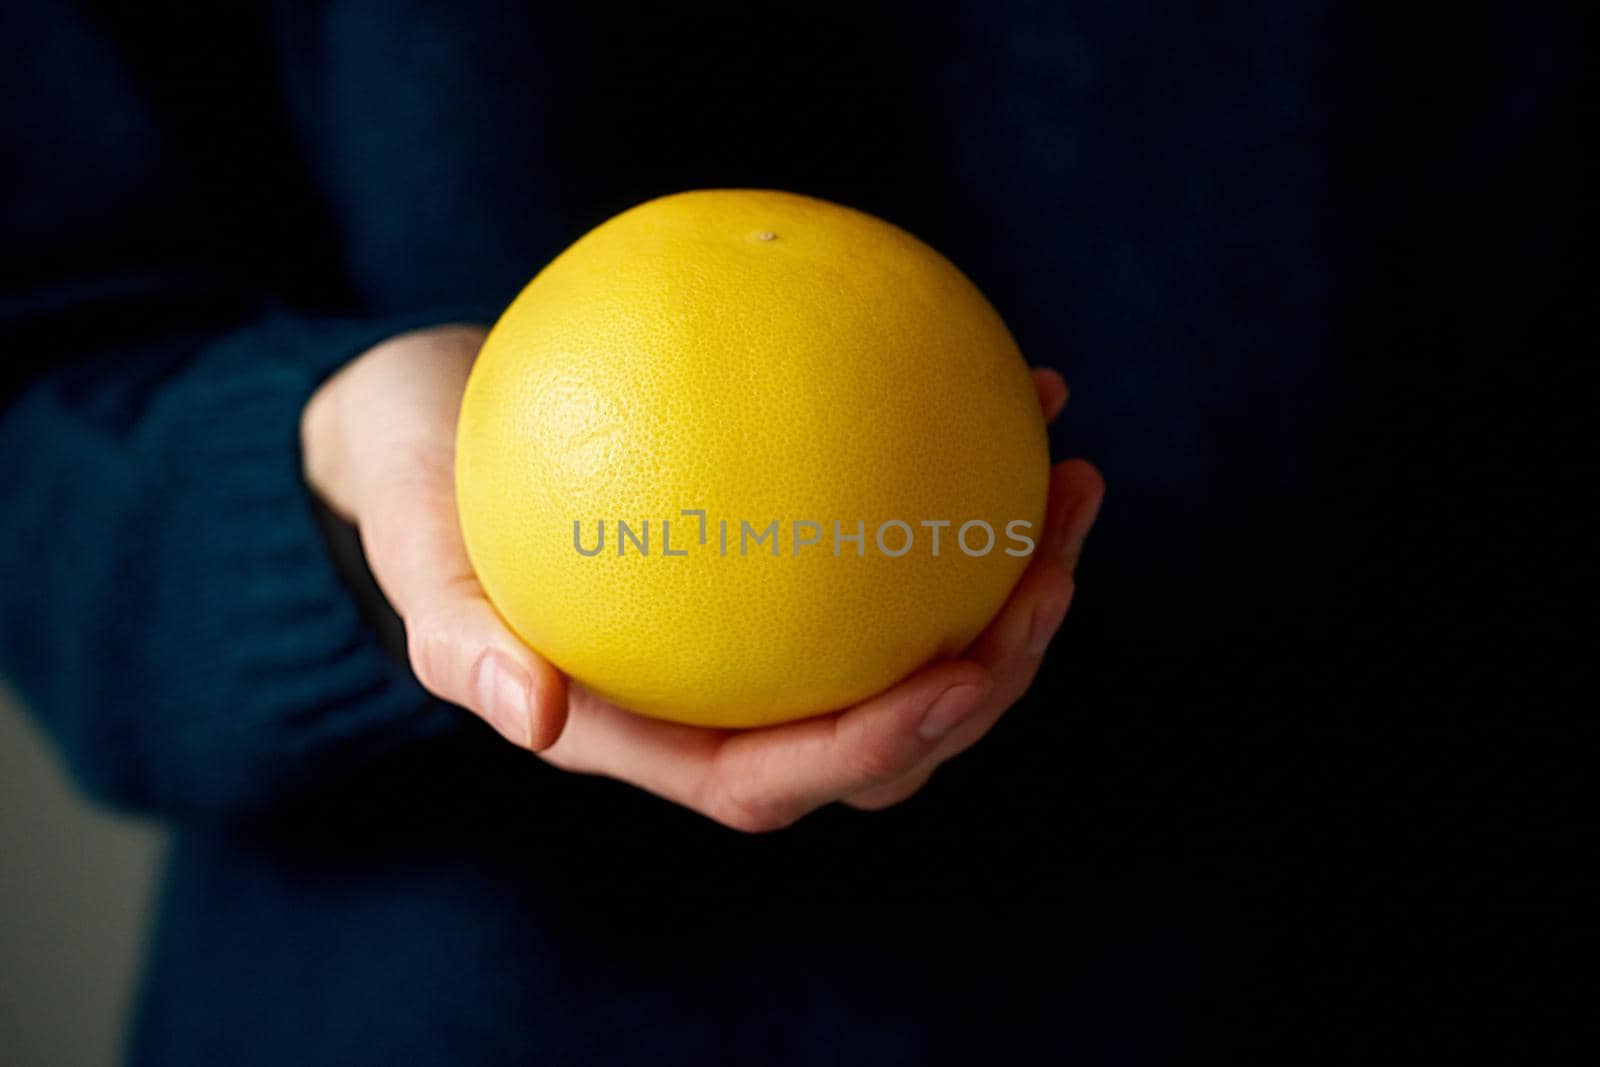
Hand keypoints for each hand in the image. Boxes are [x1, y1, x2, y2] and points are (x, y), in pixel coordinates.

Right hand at [302, 325, 1103, 830]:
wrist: (435, 427)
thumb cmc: (420, 499)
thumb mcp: (415, 556)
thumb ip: (461, 642)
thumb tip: (531, 715)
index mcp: (658, 728)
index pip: (784, 776)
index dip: (882, 746)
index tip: (962, 672)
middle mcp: (734, 691)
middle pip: (889, 727)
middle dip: (992, 673)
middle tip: (1054, 567)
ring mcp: (774, 624)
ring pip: (919, 634)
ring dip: (1013, 577)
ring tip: (1072, 477)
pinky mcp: (794, 550)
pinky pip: (895, 526)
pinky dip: (963, 469)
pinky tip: (1026, 381)